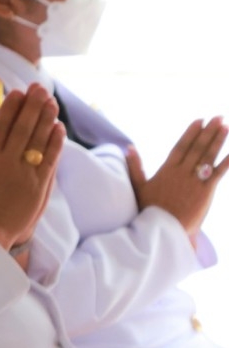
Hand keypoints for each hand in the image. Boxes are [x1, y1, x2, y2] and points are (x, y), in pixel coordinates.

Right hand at [0, 85, 63, 250]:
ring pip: (38, 141)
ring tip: (50, 101)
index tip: (18, 92)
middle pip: (22, 129)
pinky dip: (55, 142)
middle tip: (38, 88)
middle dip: (31, 106)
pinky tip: (58, 127)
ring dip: (46, 119)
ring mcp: (25, 173)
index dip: (10, 108)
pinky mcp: (40, 185)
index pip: (1, 127)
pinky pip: (49, 159)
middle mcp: (7, 163)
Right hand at [128, 116, 227, 239]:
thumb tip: (128, 148)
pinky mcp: (205, 192)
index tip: (200, 120)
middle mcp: (182, 172)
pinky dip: (226, 163)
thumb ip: (135, 166)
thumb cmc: (149, 210)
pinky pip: (218, 174)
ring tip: (226, 127)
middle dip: (208, 132)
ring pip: (208, 157)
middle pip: (197, 148)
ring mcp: (194, 181)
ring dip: (218, 141)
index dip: (191, 133)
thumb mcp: (138, 187)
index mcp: (167, 170)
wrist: (163, 230)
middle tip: (218, 117)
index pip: (181, 146)